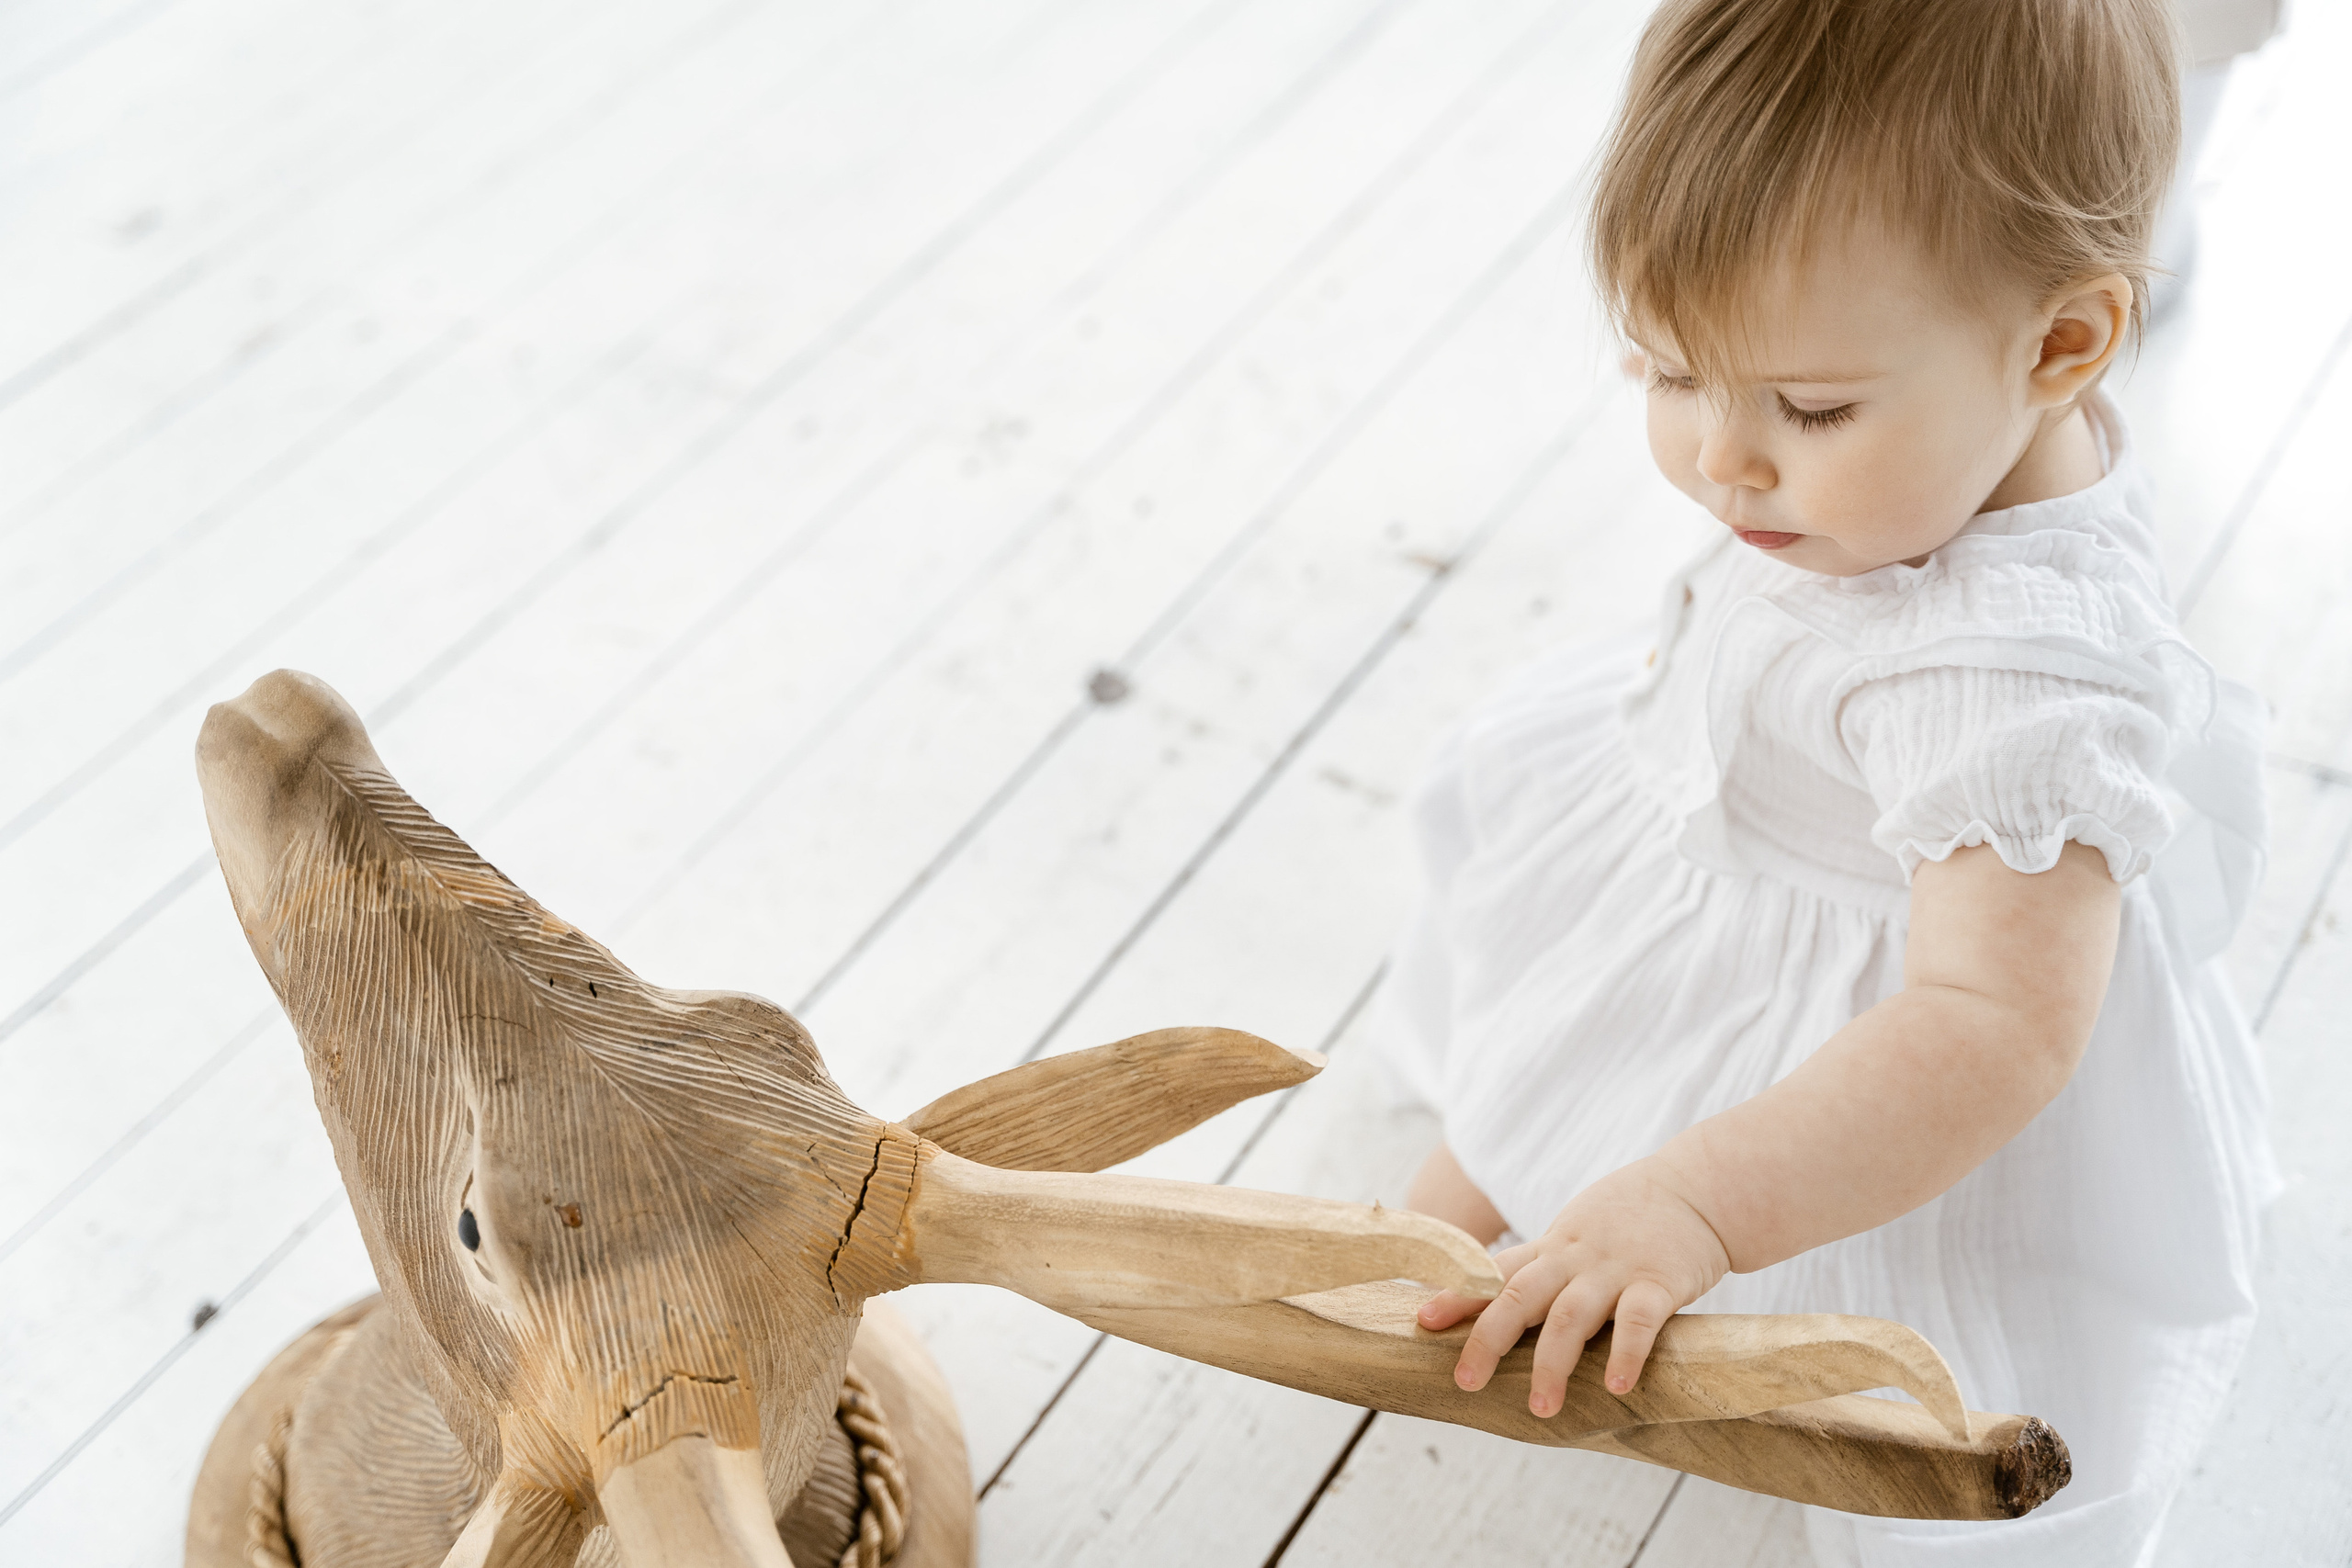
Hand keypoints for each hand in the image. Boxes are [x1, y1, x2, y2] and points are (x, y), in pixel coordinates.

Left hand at [1417, 1157, 1729, 1415]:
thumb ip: (1545, 1266)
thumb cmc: (1630, 1218)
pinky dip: (1626, 1352)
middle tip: (1464, 1381)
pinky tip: (1616, 1385)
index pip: (1495, 1270)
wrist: (1698, 1189)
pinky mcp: (1662, 1280)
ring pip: (1572, 1314)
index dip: (1458, 1295)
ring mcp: (1616, 1269)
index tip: (1422, 1320)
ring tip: (1541, 1407)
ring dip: (1552, 1362)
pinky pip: (1640, 1319)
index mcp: (1552, 1248)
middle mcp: (1575, 1258)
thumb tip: (1498, 1303)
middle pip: (1520, 1296)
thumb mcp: (1577, 1232)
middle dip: (1488, 1338)